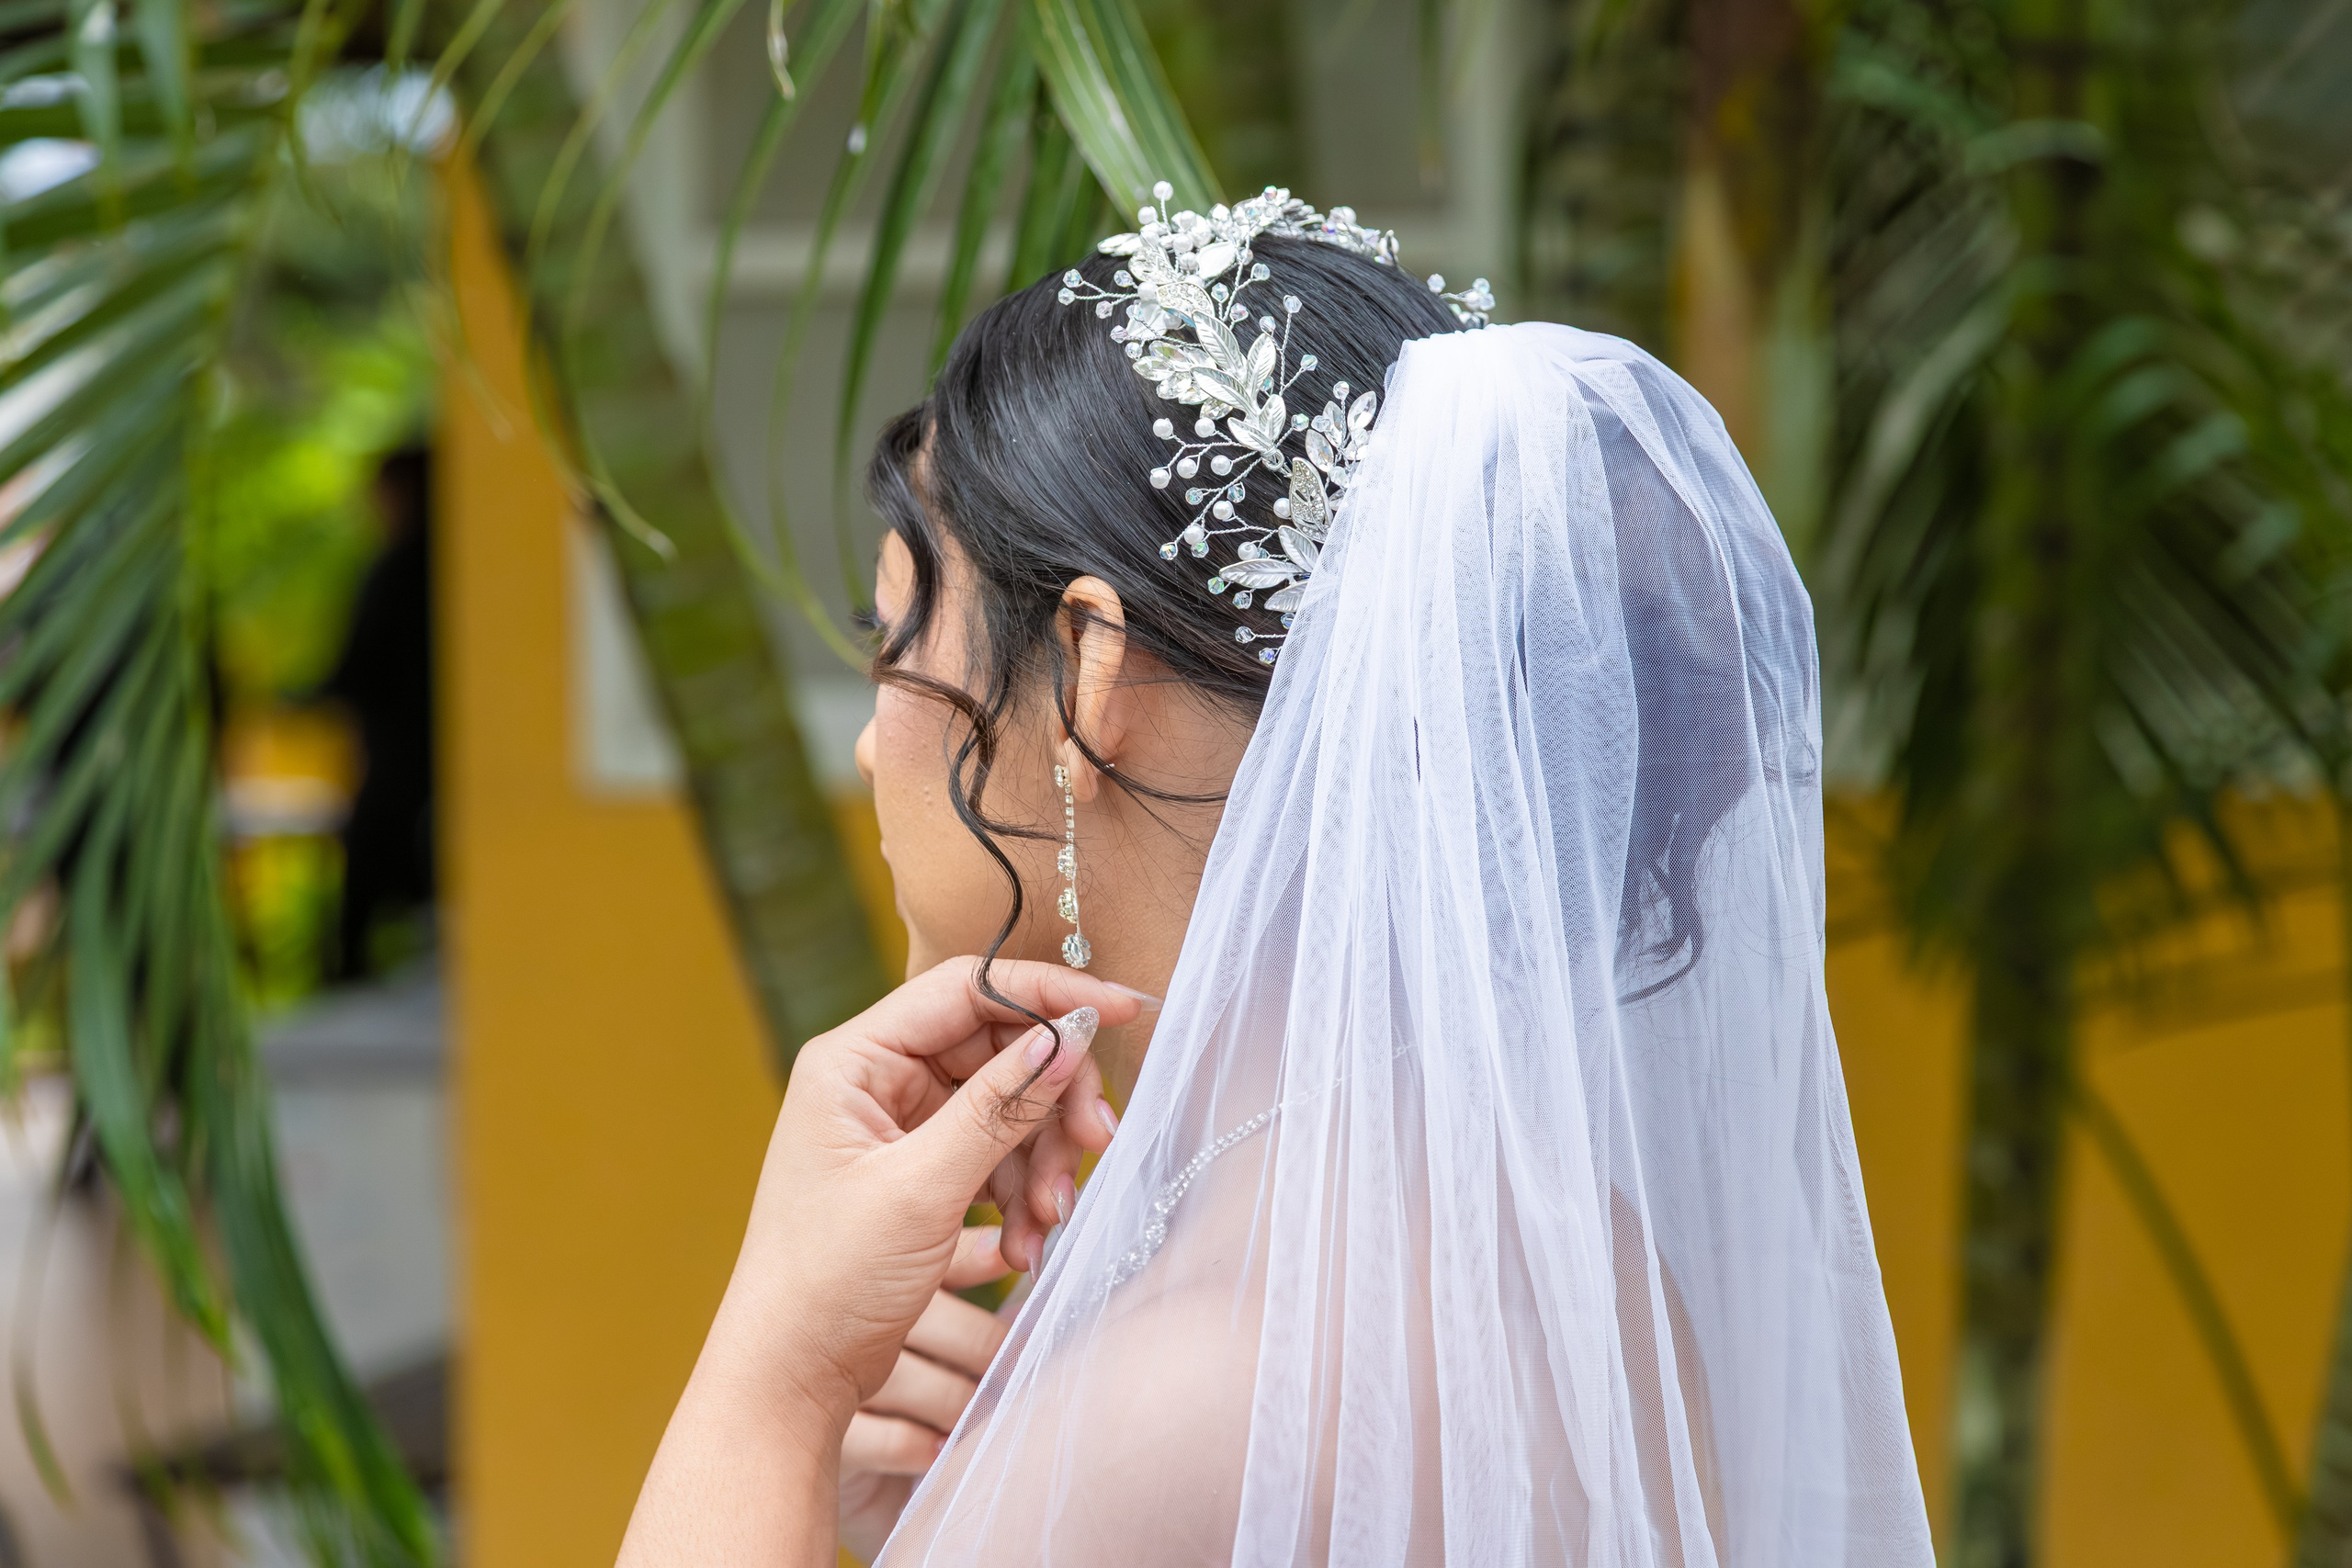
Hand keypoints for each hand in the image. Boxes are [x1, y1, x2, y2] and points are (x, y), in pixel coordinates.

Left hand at [618, 957, 1137, 1567]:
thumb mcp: (921, 1191)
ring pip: (1007, 1109)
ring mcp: (900, 1128)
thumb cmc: (828, 1281)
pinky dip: (1021, 1195)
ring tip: (1047, 1223)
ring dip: (1041, 1162)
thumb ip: (998, 1109)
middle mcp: (876, 1081)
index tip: (1116, 1012)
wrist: (791, 1379)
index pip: (968, 989)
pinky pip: (995, 1158)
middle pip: (999, 1052)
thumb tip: (1066, 1038)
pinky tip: (1025, 1247)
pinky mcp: (921, 1175)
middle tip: (1098, 1142)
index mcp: (854, 1061)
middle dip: (1053, 1102)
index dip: (1047, 996)